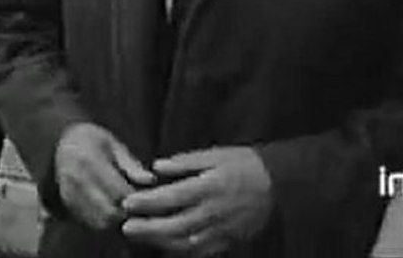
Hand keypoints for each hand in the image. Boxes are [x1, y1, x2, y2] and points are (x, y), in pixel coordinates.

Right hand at [55, 122, 155, 230]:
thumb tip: (151, 180)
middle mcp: (77, 181)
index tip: (149, 197)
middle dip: (128, 214)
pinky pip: (90, 224)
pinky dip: (105, 223)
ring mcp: (69, 196)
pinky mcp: (67, 206)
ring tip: (128, 210)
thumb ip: (131, 164)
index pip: (119, 192)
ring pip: (100, 223)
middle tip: (140, 207)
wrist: (61, 142)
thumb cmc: (92, 141)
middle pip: (109, 213)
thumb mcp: (114, 144)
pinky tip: (113, 212)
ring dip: (117, 222)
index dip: (137, 200)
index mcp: (90, 161)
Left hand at [121, 147, 272, 255]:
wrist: (277, 185)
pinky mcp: (227, 242)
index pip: (172, 198)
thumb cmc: (243, 165)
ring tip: (138, 237)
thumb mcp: (214, 154)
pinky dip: (179, 252)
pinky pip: (200, 252)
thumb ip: (184, 163)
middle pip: (174, 226)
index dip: (147, 202)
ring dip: (159, 242)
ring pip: (185, 243)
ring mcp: (220, 230)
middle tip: (125, 227)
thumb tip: (156, 167)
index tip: (127, 202)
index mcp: (209, 187)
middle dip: (147, 229)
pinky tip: (163, 247)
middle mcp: (213, 212)